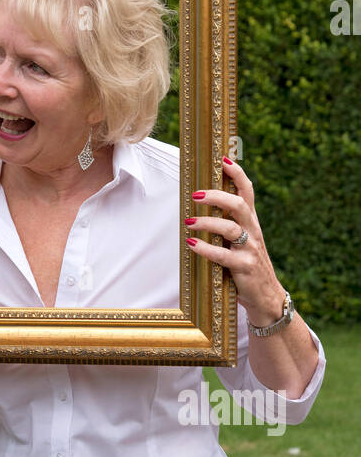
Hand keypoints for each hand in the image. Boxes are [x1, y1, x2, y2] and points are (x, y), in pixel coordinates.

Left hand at [185, 155, 285, 323]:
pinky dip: (206, 249)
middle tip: (195, 194)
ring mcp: (250, 249)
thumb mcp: (241, 241)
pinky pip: (224, 255)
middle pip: (238, 205)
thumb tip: (200, 204)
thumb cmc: (247, 265)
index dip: (237, 174)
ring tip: (189, 222)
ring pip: (230, 228)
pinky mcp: (245, 267)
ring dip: (207, 222)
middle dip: (216, 196)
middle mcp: (253, 232)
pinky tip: (192, 245)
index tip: (223, 159)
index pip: (247, 192)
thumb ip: (228, 224)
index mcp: (251, 222)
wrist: (267, 297)